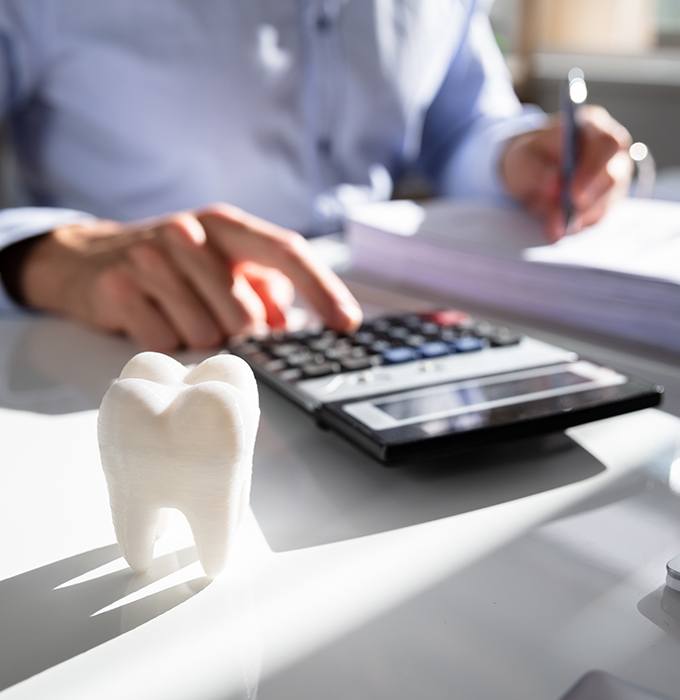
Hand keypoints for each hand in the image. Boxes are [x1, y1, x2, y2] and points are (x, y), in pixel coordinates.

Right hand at [20, 205, 361, 349]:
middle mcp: (190, 233)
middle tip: (213, 319)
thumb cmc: (171, 266)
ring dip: (199, 339)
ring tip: (176, 312)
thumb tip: (288, 325)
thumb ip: (262, 288)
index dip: (323, 289)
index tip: (348, 324)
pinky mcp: (118, 288)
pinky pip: (165, 343)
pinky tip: (150, 317)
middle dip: (238, 334)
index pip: (287, 252)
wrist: (86, 258)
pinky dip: (165, 342)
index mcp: (225, 225)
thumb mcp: (220, 263)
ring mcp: (150, 258)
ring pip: (206, 336)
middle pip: (246, 316)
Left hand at [501, 106, 632, 240]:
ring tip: (553, 227)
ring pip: (607, 201)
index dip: (593, 170)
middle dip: (589, 200)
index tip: (573, 194)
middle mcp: (611, 151)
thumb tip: (554, 185)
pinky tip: (558, 228)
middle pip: (614, 176)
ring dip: (580, 217)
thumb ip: (535, 169)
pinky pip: (598, 217)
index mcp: (592, 126)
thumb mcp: (521, 158)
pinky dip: (578, 225)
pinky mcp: (608, 200)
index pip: (607, 144)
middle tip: (566, 217)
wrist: (529, 171)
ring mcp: (614, 176)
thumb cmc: (529, 157)